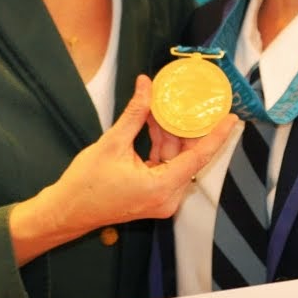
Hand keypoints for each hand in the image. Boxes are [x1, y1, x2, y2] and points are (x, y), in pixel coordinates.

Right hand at [13, 76, 236, 258]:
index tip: (231, 118)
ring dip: (171, 135)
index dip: (217, 136)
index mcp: (161, 188)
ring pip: (176, 161)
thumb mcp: (112, 143)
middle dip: (188, 129)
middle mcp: (167, 198)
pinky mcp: (153, 197)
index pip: (198, 157)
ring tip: (166, 107)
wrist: (67, 211)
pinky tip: (154, 124)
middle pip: (188, 158)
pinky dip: (161, 147)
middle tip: (197, 104)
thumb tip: (146, 86)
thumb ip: (134, 114)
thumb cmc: (86, 184)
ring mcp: (160, 200)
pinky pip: (165, 167)